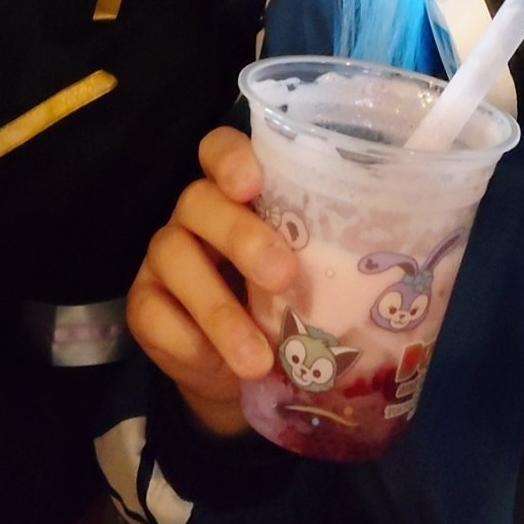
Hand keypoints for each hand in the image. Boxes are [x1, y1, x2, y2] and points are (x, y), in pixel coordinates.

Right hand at [126, 126, 297, 436]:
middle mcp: (195, 214)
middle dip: (240, 236)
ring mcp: (164, 257)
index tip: (252, 185)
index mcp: (238, 194)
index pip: (219, 149)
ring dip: (219, 310)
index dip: (230, 158)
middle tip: (282, 276)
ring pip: (174, 256)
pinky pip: (153, 312)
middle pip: (199, 200)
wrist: (245, 374)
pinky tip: (224, 369)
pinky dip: (192, 343)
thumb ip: (328, 253)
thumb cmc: (289, 306)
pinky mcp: (143, 304)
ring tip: (260, 358)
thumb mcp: (312, 274)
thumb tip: (380, 255)